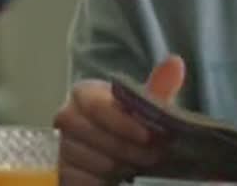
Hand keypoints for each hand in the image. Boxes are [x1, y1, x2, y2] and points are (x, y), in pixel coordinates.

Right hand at [54, 56, 185, 184]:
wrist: (111, 148)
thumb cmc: (127, 122)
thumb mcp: (144, 105)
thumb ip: (159, 86)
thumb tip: (175, 62)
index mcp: (83, 94)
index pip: (98, 107)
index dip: (124, 123)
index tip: (149, 136)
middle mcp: (66, 118)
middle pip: (97, 137)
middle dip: (130, 149)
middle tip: (154, 155)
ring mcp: (61, 146)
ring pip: (94, 162)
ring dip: (122, 167)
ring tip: (138, 164)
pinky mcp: (62, 173)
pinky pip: (85, 181)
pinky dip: (105, 182)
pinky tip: (119, 177)